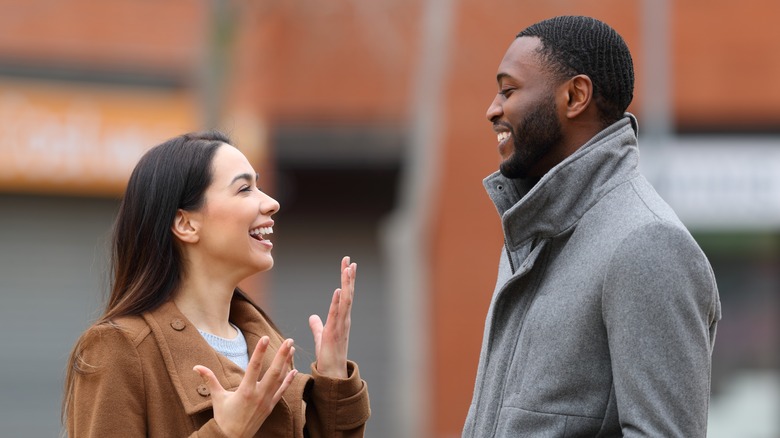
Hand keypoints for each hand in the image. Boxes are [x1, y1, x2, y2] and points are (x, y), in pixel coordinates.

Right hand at [193, 337, 296, 437]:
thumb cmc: (223, 418)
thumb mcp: (217, 398)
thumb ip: (209, 380)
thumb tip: (196, 367)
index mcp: (245, 391)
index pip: (254, 367)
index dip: (260, 351)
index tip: (265, 338)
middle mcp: (258, 395)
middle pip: (274, 372)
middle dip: (282, 355)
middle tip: (289, 341)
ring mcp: (267, 401)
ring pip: (280, 379)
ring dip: (287, 363)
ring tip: (292, 349)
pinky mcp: (270, 406)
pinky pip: (282, 391)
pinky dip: (289, 381)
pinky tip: (294, 371)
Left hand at [309, 256, 355, 378]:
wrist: (332, 374)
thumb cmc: (328, 356)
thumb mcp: (321, 337)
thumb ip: (317, 326)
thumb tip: (313, 317)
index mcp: (341, 318)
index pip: (345, 295)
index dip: (346, 280)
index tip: (347, 264)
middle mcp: (344, 319)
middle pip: (348, 293)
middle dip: (348, 276)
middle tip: (349, 260)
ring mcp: (341, 325)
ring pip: (346, 300)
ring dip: (347, 284)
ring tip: (348, 268)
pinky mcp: (335, 332)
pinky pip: (337, 314)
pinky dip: (339, 301)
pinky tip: (340, 289)